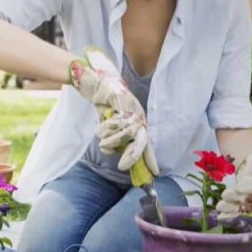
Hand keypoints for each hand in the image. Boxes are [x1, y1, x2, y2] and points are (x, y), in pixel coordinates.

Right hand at [69, 59, 158, 174]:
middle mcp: (138, 114)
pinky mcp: (121, 102)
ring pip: (124, 135)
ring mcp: (130, 108)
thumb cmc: (104, 102)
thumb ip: (115, 136)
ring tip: (103, 140)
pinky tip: (100, 128)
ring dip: (110, 141)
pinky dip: (104, 130)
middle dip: (132, 156)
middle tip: (123, 168)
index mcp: (138, 119)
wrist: (95, 80)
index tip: (155, 172)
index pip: (146, 142)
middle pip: (141, 140)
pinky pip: (114, 125)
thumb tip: (115, 153)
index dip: (150, 157)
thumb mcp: (110, 122)